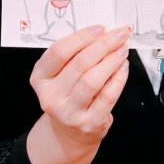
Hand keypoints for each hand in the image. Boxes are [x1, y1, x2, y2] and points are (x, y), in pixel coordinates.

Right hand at [26, 24, 130, 163]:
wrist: (68, 134)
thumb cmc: (67, 96)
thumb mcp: (59, 75)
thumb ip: (73, 56)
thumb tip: (101, 33)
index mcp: (40, 78)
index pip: (59, 52)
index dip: (81, 37)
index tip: (100, 28)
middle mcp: (51, 96)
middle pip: (79, 64)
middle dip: (103, 45)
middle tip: (119, 34)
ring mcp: (69, 112)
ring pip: (92, 80)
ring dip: (111, 60)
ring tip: (123, 49)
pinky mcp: (89, 123)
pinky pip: (107, 97)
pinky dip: (118, 78)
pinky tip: (123, 67)